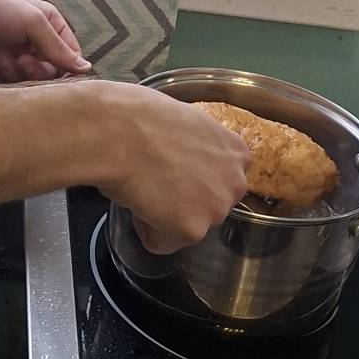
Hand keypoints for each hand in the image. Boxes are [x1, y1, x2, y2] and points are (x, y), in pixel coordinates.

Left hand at [0, 0, 91, 84]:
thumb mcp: (33, 22)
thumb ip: (58, 48)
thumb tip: (86, 68)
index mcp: (50, 26)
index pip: (69, 57)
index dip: (62, 67)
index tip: (50, 68)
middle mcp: (34, 43)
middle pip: (47, 74)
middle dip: (31, 69)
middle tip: (19, 58)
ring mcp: (13, 56)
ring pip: (24, 81)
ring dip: (8, 69)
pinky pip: (1, 83)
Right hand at [97, 84, 249, 253]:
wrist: (121, 131)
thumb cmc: (141, 116)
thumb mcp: (186, 121)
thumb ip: (196, 147)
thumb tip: (178, 159)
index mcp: (236, 152)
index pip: (217, 178)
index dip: (187, 174)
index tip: (169, 165)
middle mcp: (236, 182)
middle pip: (206, 205)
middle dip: (181, 199)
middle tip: (154, 178)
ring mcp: (217, 209)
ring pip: (186, 226)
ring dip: (163, 215)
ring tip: (145, 186)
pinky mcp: (193, 231)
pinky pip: (163, 242)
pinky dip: (146, 229)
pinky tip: (138, 201)